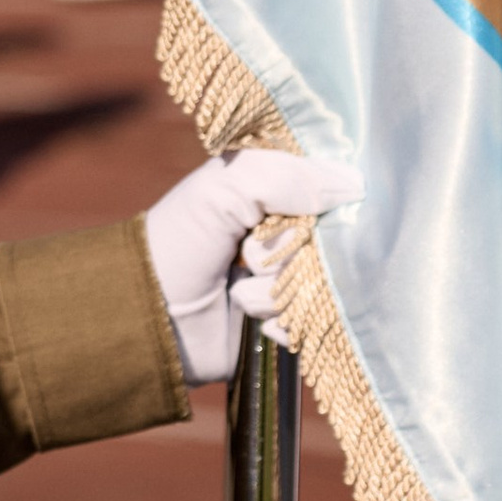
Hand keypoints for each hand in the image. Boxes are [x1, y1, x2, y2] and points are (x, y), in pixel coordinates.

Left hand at [142, 149, 362, 385]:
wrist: (149, 316)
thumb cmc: (181, 242)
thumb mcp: (222, 187)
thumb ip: (285, 176)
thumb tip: (353, 185)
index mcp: (270, 192)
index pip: (328, 191)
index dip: (321, 204)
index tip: (299, 215)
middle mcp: (283, 233)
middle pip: (330, 242)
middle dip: (290, 252)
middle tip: (249, 256)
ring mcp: (284, 279)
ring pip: (322, 285)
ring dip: (279, 291)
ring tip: (239, 289)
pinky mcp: (282, 322)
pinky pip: (310, 324)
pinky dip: (284, 323)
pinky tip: (253, 320)